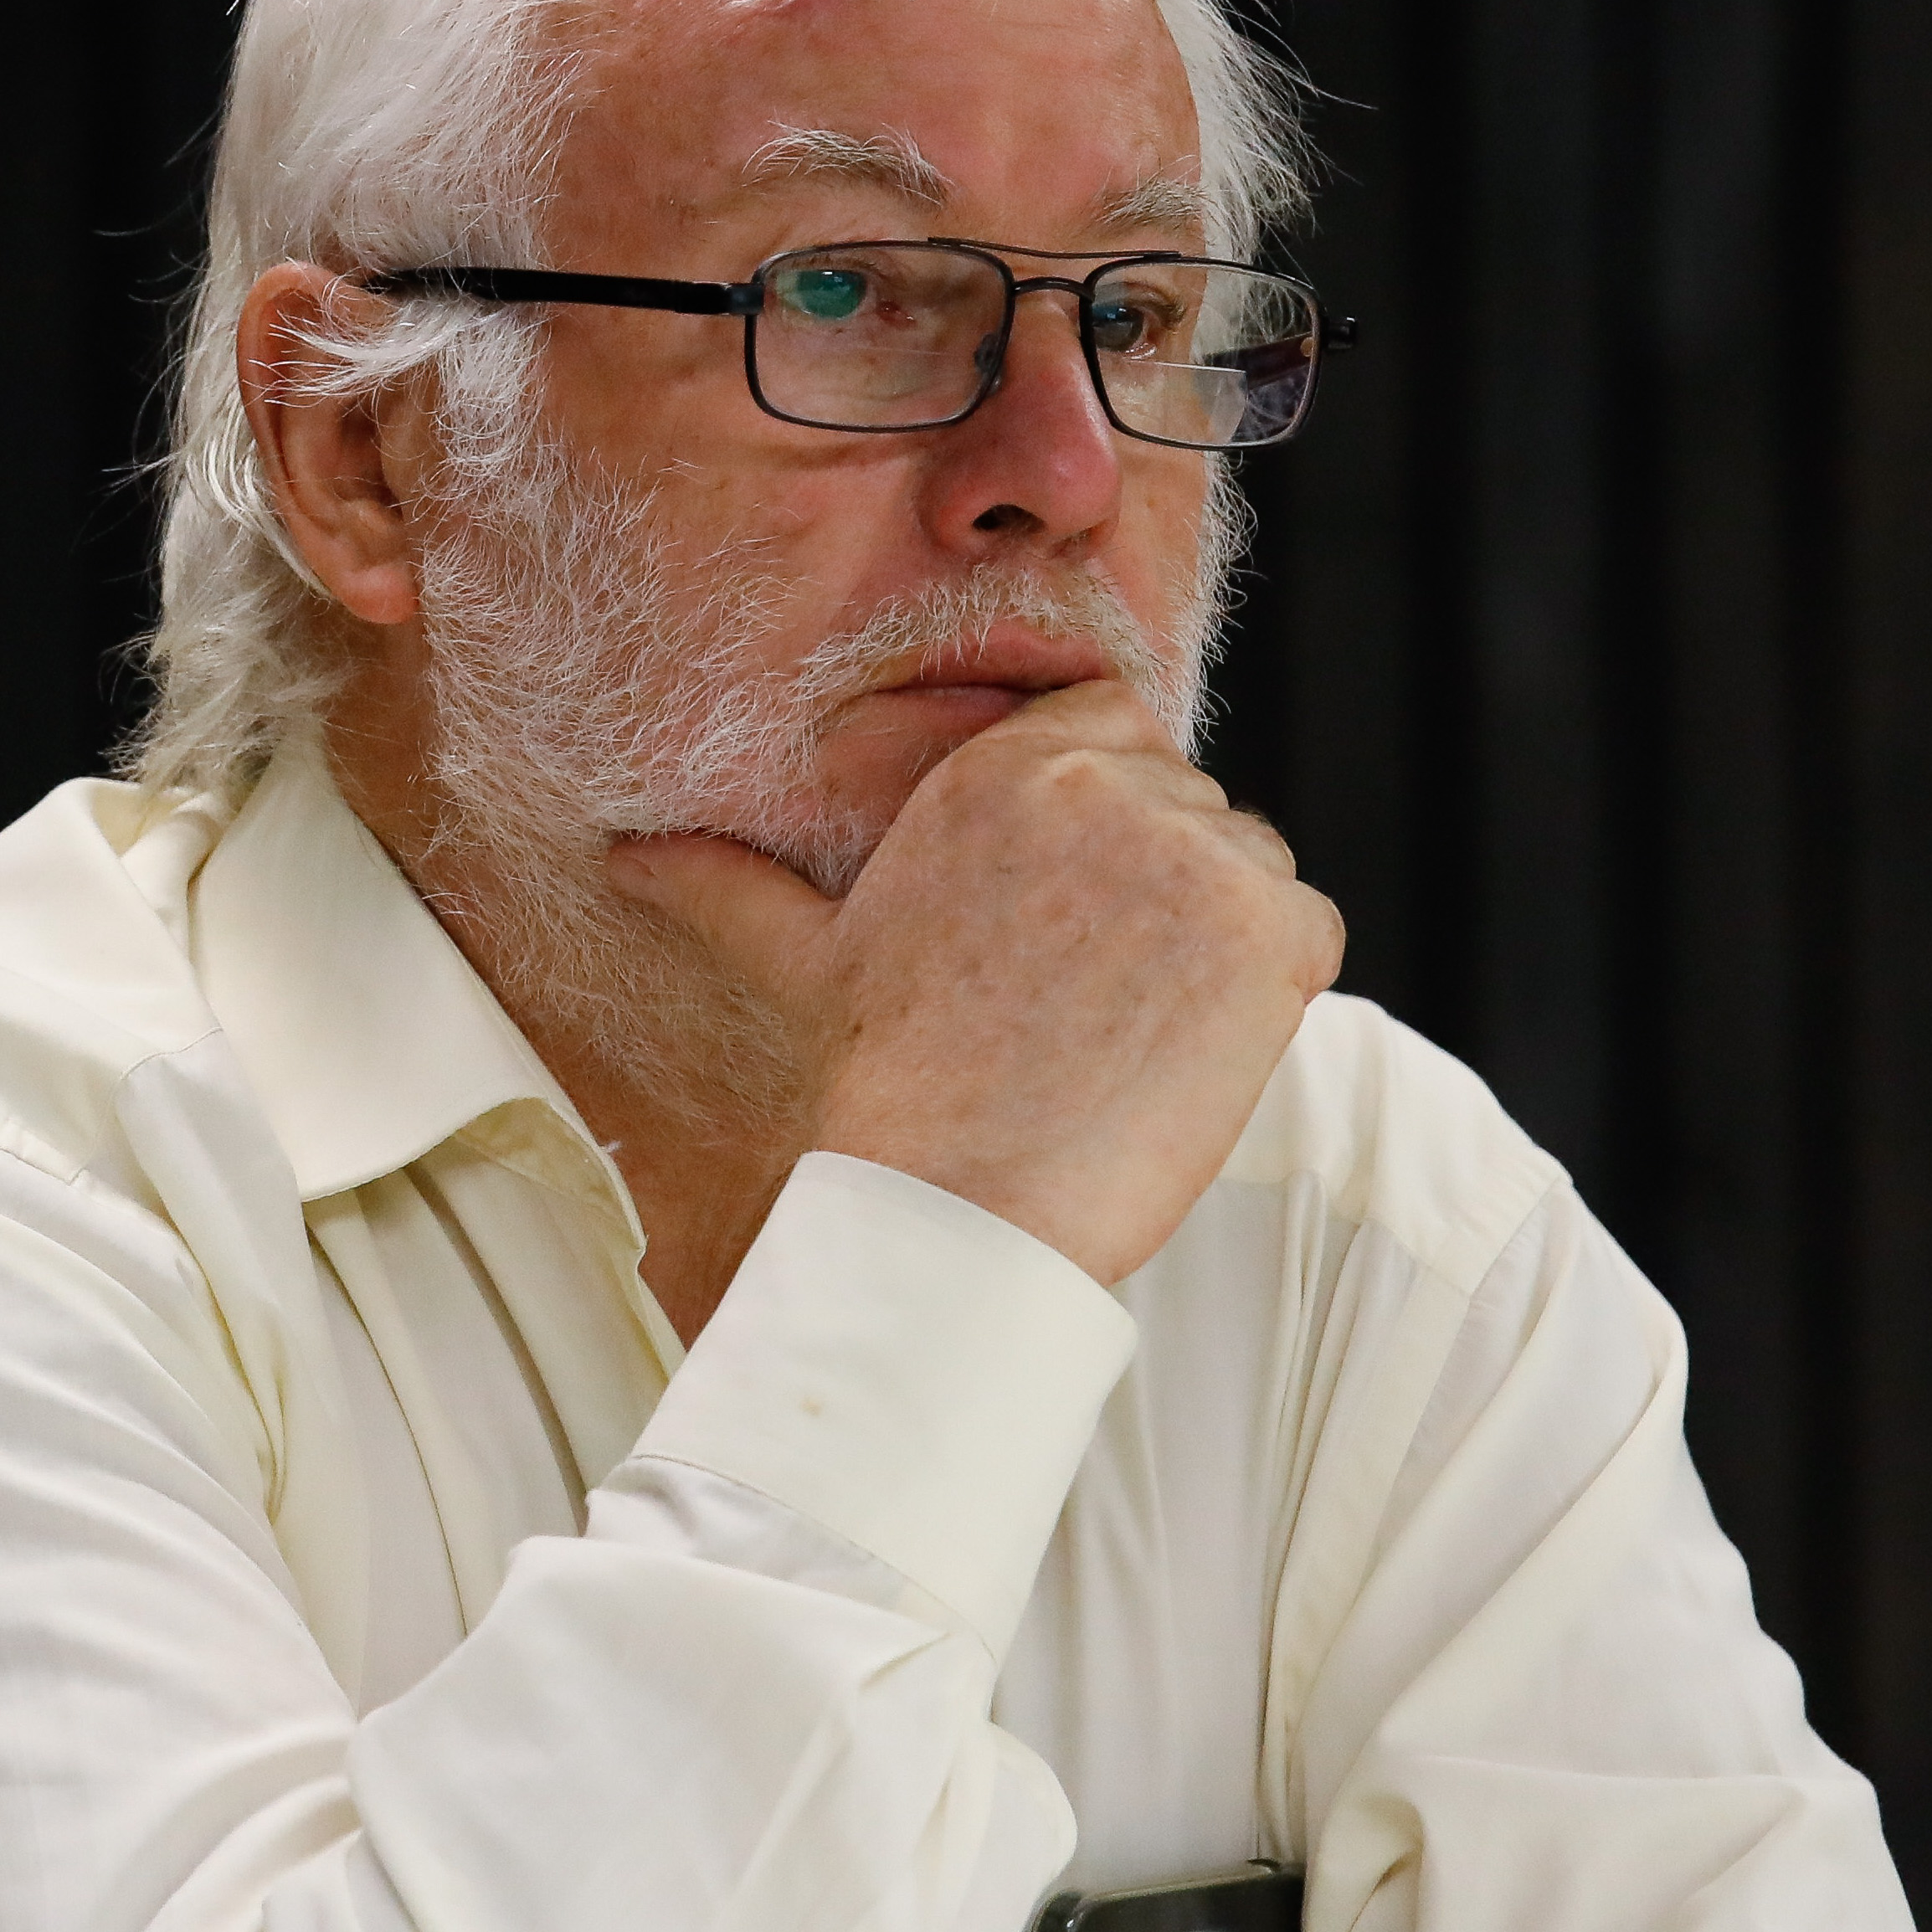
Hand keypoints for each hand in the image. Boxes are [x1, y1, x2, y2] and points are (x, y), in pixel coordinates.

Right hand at [606, 682, 1342, 1289]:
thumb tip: (623, 856)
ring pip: (1253, 864)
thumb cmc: (883, 1092)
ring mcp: (1194, 847)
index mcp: (997, 767)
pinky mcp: (1271, 924)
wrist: (960, 1210)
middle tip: (1092, 1001)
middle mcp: (1098, 781)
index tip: (1078, 912)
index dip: (1110, 815)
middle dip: (1164, 891)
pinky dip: (1271, 997)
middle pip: (1190, 801)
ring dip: (1218, 943)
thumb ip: (727, 887)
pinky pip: (1308, 930)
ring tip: (1126, 1032)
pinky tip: (1186, 1053)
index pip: (1113, 721)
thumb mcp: (803, 961)